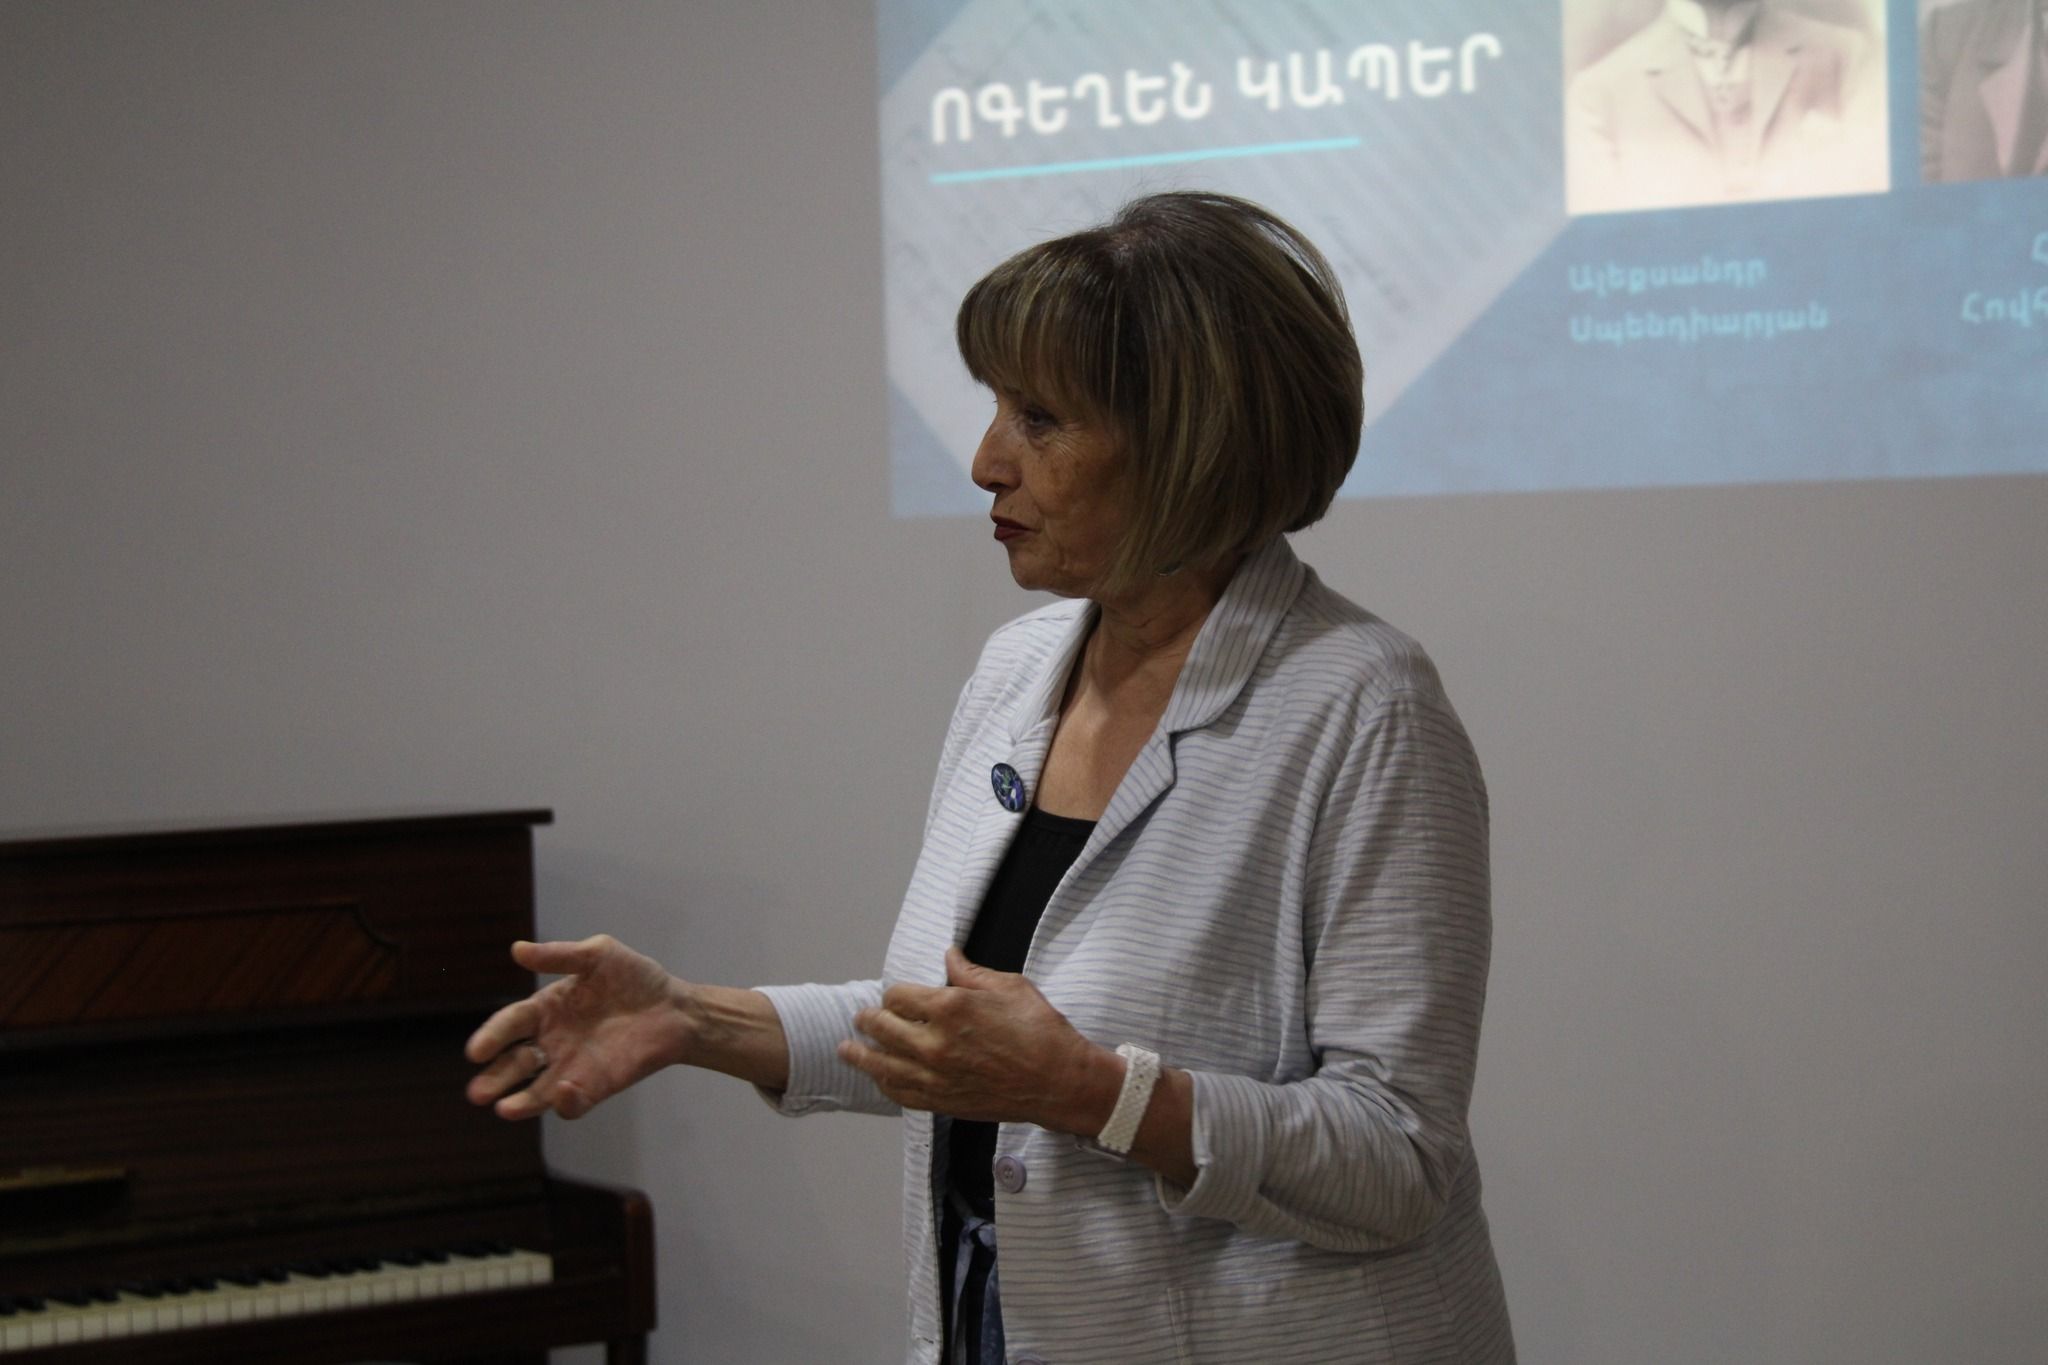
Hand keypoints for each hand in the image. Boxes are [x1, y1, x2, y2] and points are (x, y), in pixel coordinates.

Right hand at [464, 935, 682, 1120]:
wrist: (675, 1007)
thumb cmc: (634, 978)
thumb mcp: (598, 955)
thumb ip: (560, 956)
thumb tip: (517, 950)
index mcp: (546, 1009)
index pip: (510, 1024)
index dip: (492, 1036)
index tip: (476, 1051)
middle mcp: (551, 1042)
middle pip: (515, 1064)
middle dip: (495, 1078)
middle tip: (477, 1093)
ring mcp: (572, 1067)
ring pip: (536, 1091)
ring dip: (519, 1102)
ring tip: (504, 1109)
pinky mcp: (595, 1086)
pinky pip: (573, 1102)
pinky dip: (565, 1102)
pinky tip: (562, 1092)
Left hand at [840, 946, 1116, 1132]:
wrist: (1059, 1081)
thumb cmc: (1040, 1030)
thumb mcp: (1009, 987)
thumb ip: (971, 973)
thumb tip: (950, 956)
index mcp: (950, 1007)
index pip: (898, 996)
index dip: (894, 993)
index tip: (896, 996)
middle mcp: (935, 1042)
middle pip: (882, 1028)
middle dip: (868, 1019)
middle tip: (861, 1017)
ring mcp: (935, 1075)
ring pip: (881, 1065)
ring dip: (860, 1055)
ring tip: (846, 1049)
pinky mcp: (942, 1101)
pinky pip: (899, 1093)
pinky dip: (884, 1083)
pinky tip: (878, 1077)